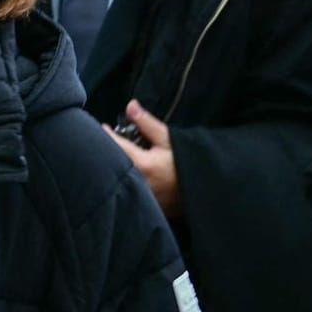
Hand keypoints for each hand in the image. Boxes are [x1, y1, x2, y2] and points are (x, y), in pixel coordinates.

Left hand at [105, 100, 180, 216]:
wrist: (208, 190)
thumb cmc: (189, 163)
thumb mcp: (170, 139)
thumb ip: (147, 124)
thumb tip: (130, 105)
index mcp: (143, 165)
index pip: (114, 146)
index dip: (106, 135)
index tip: (103, 127)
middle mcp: (138, 183)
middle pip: (113, 165)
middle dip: (109, 151)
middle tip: (110, 141)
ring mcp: (141, 198)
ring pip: (119, 179)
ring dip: (117, 167)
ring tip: (121, 157)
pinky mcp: (145, 206)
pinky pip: (128, 191)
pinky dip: (126, 181)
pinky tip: (130, 174)